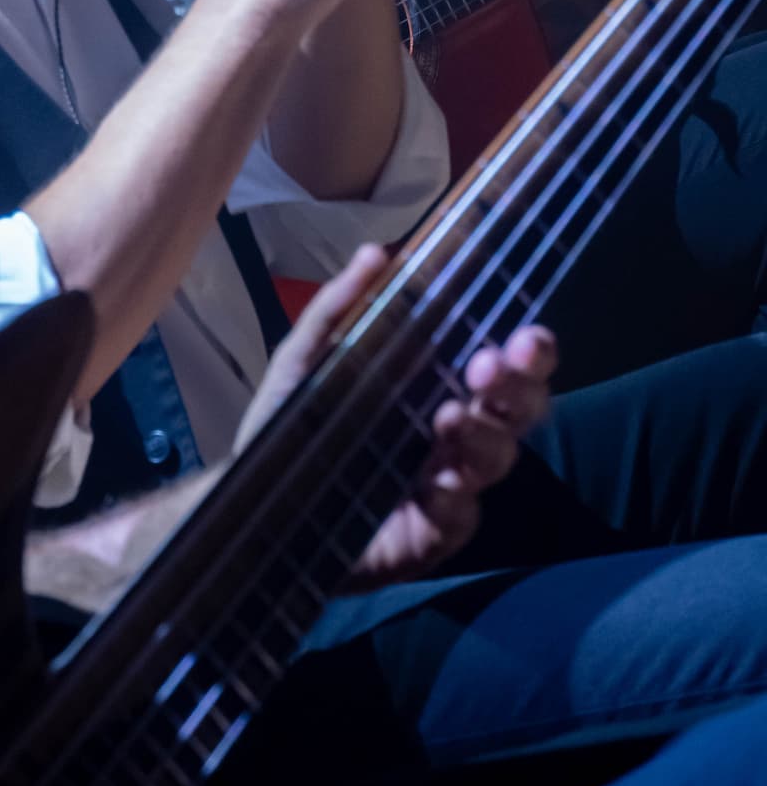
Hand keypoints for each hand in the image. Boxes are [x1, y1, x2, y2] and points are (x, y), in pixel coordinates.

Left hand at [236, 245, 557, 584]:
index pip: (499, 366)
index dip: (526, 353)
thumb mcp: (305, 359)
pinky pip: (460, 517)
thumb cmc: (290, 423)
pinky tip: (437, 484)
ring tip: (450, 417)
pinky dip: (453, 499)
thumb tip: (377, 252)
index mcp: (434, 385)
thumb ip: (337, 308)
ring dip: (484, 436)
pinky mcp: (431, 534)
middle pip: (515, 411)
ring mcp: (448, 485)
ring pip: (496, 459)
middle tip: (489, 367)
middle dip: (519, 388)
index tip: (528, 336)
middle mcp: (453, 433)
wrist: (256, 501)